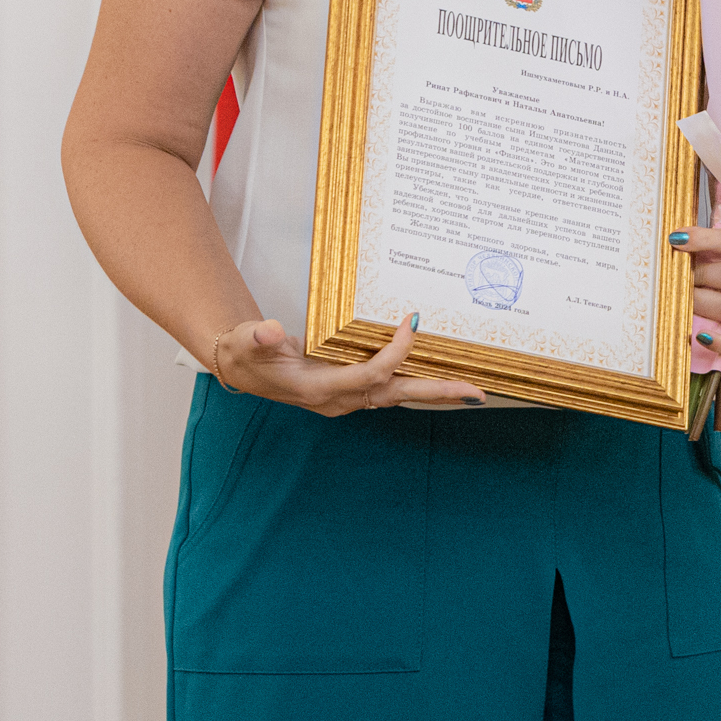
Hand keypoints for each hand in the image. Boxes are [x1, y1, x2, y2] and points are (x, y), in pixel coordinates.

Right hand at [211, 313, 485, 415]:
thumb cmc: (247, 354)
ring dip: (434, 392)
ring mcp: (347, 398)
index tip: (411, 321)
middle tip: (477, 393)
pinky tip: (439, 378)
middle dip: (437, 393)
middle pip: (397, 396)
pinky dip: (415, 383)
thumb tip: (268, 331)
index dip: (396, 351)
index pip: (371, 374)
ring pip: (398, 396)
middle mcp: (339, 399)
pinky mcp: (350, 391)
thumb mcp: (248, 342)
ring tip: (471, 390)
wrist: (243, 369)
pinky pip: (390, 389)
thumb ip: (258, 338)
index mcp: (318, 388)